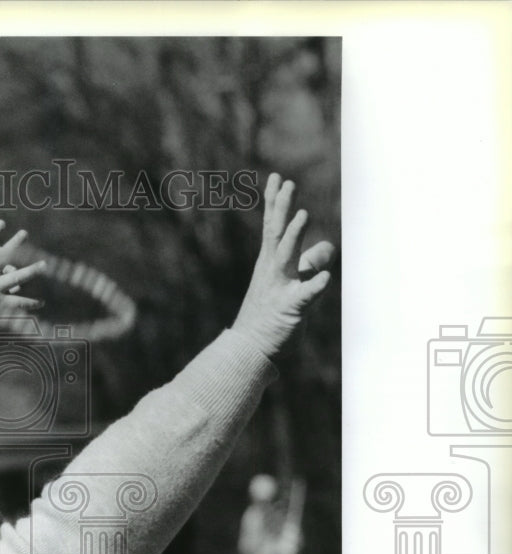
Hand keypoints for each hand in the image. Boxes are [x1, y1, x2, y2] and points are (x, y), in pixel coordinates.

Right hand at [233, 174, 334, 358]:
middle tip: (287, 184)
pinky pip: (303, 296)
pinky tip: (325, 279)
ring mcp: (279, 288)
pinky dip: (313, 287)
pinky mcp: (288, 309)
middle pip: (276, 234)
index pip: (273, 227)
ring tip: (303, 214)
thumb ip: (309, 262)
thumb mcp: (292, 283)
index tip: (278, 179)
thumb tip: (328, 246)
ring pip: (286, 258)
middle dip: (281, 209)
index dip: (275, 203)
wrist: (249, 349)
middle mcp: (271, 271)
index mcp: (270, 263)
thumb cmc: (270, 316)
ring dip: (294, 236)